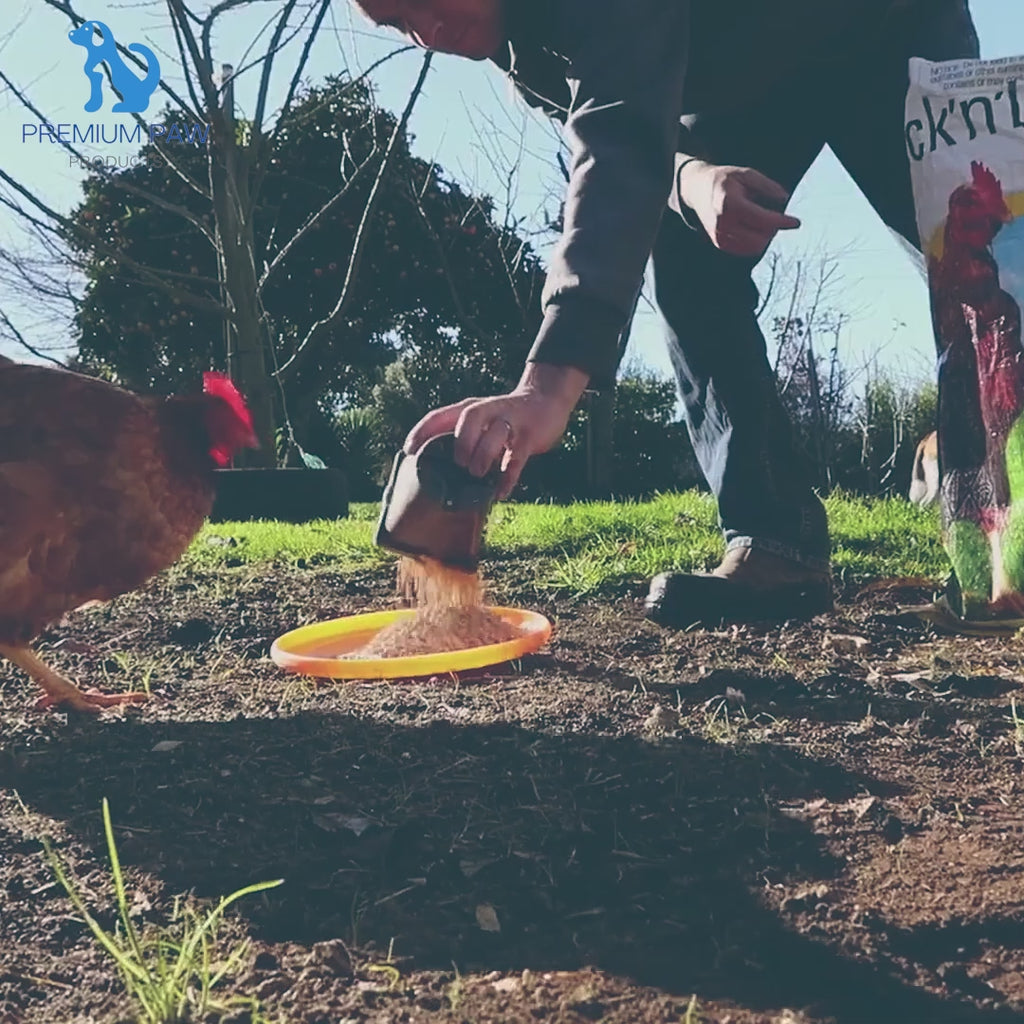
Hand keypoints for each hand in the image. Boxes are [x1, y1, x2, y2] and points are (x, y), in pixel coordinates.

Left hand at [403, 362, 588, 498]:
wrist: (546, 401)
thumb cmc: (507, 417)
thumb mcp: (482, 420)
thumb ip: (464, 438)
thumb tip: (439, 468)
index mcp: (471, 409)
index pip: (441, 415)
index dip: (422, 431)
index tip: (409, 451)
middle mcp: (488, 410)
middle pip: (468, 418)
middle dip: (460, 442)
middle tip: (458, 464)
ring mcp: (510, 421)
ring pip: (494, 433)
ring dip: (483, 456)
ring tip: (478, 474)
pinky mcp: (529, 435)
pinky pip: (516, 457)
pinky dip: (507, 476)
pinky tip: (501, 492)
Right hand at [676, 160, 800, 256]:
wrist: (697, 189)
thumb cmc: (725, 180)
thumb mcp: (747, 174)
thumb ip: (767, 186)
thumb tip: (784, 199)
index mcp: (730, 204)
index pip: (762, 220)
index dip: (781, 222)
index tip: (796, 222)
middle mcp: (723, 223)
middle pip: (759, 237)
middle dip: (773, 230)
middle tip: (777, 218)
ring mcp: (719, 236)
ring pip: (753, 248)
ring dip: (765, 238)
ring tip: (765, 223)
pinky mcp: (719, 244)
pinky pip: (744, 251)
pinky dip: (755, 243)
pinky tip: (756, 231)